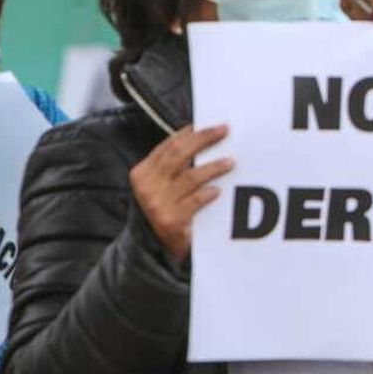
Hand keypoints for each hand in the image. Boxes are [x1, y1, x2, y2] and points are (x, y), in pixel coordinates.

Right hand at [129, 125, 231, 264]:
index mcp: (142, 172)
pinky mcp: (172, 220)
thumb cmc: (163, 208)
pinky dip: (208, 193)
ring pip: (191, 176)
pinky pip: (195, 200)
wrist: (150, 247)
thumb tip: (199, 135)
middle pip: (179, 154)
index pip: (169, 146)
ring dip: (214, 167)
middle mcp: (147, 186)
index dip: (191, 134)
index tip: (212, 126)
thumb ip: (174, 165)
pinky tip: (218, 190)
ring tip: (230, 162)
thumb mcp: (160, 184)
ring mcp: (158, 204)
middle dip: (204, 139)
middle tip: (225, 131)